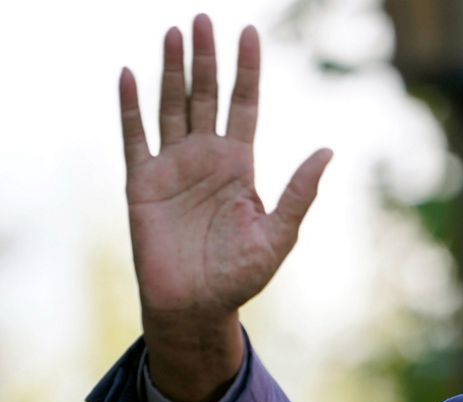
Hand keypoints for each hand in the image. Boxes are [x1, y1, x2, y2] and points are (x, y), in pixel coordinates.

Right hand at [118, 14, 330, 401]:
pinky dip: (131, 107)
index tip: (250, 33)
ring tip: (173, 32)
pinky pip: (135, 137)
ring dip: (170, 70)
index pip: (244, 105)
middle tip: (202, 18)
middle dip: (205, 58)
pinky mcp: (142, 184)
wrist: (196, 306)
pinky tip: (130, 75)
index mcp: (239, 166)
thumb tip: (328, 152)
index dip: (246, 70)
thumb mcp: (279, 235)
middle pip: (205, 95)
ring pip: (171, 106)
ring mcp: (173, 168)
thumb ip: (299, 193)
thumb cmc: (240, 276)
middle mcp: (205, 158)